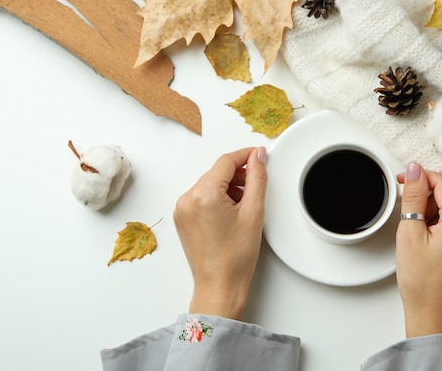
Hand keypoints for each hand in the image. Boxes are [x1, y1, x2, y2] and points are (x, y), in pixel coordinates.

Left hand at [173, 147, 267, 319]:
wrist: (220, 286)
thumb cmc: (235, 258)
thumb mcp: (253, 212)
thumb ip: (257, 178)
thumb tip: (257, 157)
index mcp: (202, 195)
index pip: (226, 161)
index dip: (245, 156)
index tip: (259, 155)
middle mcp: (187, 199)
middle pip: (217, 173)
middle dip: (238, 176)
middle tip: (256, 189)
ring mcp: (182, 209)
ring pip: (210, 185)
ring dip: (229, 188)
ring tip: (244, 208)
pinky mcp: (183, 218)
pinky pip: (202, 197)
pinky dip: (218, 199)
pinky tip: (231, 214)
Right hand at [396, 162, 441, 337]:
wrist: (433, 314)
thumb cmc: (420, 282)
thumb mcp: (409, 233)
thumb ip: (414, 196)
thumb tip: (414, 170)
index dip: (421, 177)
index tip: (403, 180)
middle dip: (427, 199)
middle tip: (408, 216)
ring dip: (435, 213)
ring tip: (419, 236)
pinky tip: (430, 242)